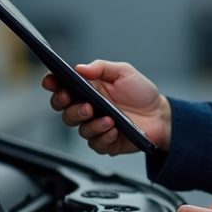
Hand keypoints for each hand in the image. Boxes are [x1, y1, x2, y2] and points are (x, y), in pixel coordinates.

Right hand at [42, 60, 171, 154]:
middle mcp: (87, 108)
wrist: (160, 115)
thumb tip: (80, 68)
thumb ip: (102, 67)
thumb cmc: (140, 92)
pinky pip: (96, 144)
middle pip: (64, 111)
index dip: (52, 84)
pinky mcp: (105, 143)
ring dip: (92, 124)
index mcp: (87, 89)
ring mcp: (95, 127)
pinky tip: (114, 131)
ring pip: (80, 129)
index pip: (62, 87)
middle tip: (85, 106)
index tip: (51, 81)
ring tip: (108, 119)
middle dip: (69, 108)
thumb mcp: (124, 72)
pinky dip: (104, 137)